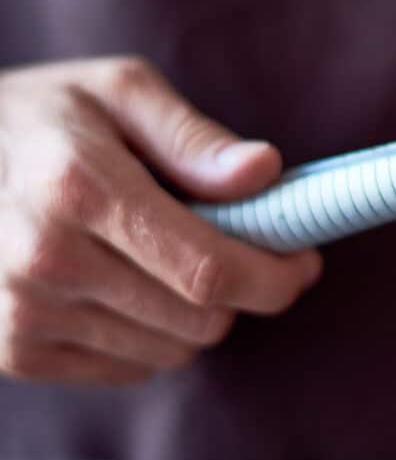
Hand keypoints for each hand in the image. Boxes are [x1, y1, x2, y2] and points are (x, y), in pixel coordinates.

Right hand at [0, 57, 320, 384]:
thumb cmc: (45, 117)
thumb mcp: (119, 92)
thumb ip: (196, 138)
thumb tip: (266, 172)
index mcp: (79, 188)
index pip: (208, 269)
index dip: (274, 277)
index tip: (302, 261)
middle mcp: (45, 259)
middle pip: (200, 319)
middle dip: (241, 289)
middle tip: (240, 249)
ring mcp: (22, 314)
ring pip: (172, 350)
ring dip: (196, 312)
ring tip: (166, 257)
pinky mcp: (14, 352)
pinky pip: (130, 367)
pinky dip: (151, 334)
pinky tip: (126, 285)